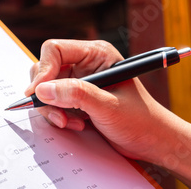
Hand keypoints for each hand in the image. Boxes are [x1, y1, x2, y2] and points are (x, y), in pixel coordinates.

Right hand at [26, 39, 190, 187]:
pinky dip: (57, 115)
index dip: (44, 70)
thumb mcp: (108, 106)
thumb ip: (76, 95)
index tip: (38, 92)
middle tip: (57, 114)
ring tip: (69, 122)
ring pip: (45, 87)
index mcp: (96, 53)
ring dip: (52, 108)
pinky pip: (52, 101)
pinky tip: (75, 123)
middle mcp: (85, 63)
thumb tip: (43, 89)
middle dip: (47, 94)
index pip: (55, 50)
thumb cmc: (140, 120)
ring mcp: (78, 80)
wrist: (152, 142)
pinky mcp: (75, 97)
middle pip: (45, 68)